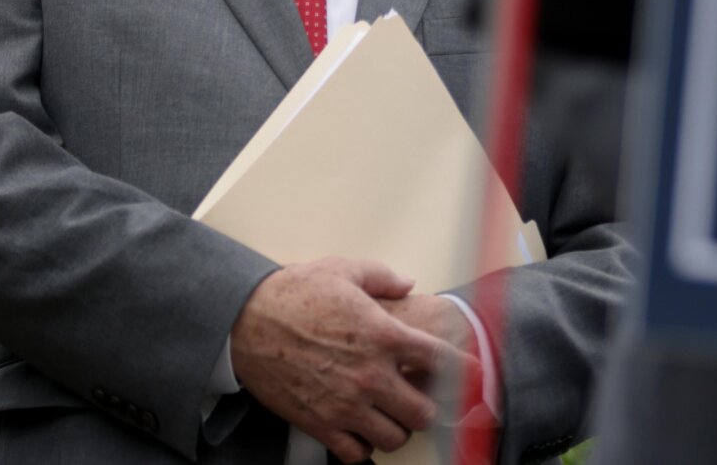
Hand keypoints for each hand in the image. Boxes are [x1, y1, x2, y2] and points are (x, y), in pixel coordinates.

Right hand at [230, 258, 470, 462]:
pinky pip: (354, 454)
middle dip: (429, 407)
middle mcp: (371, 375)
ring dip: (398, 428)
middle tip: (422, 399)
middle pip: (424, 412)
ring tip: (392, 416)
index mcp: (385, 336)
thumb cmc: (295, 292)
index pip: (442, 362)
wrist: (245, 321)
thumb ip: (384, 277)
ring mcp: (345, 404)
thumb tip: (409, 282)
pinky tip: (361, 431)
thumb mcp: (345, 270)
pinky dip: (363, 447)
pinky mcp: (318, 424)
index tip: (470, 376)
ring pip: (394, 438)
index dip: (462, 370)